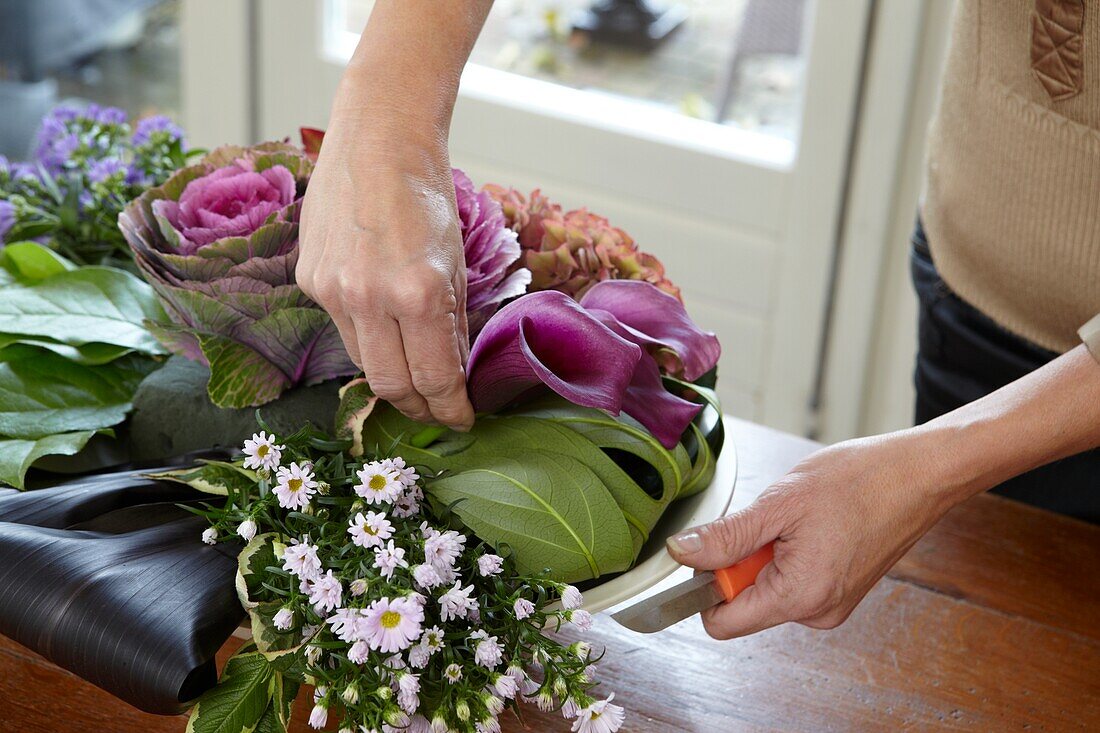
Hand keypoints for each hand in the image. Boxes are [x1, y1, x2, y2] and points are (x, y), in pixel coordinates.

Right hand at [297, 114, 474, 429]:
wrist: (377, 141)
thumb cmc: (427, 196)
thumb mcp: (456, 264)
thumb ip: (452, 325)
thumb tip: (453, 374)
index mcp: (418, 292)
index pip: (434, 379)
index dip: (450, 409)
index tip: (461, 419)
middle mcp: (369, 297)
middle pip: (391, 385)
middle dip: (418, 407)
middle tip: (437, 410)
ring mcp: (331, 290)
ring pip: (362, 362)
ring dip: (391, 375)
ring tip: (414, 374)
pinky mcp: (309, 279)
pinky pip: (341, 327)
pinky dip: (367, 334)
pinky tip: (383, 322)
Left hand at [666, 433, 957, 638]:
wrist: (918, 475)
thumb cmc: (860, 482)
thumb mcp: (779, 503)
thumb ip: (726, 536)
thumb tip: (682, 552)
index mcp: (799, 597)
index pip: (721, 622)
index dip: (705, 585)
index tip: (715, 547)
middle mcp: (816, 613)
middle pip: (743, 604)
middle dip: (742, 562)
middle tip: (772, 521)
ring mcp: (830, 605)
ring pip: (767, 589)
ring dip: (767, 555)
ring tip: (799, 520)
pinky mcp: (838, 592)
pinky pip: (791, 581)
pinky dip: (788, 555)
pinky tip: (813, 526)